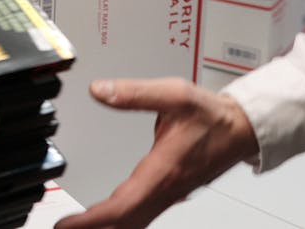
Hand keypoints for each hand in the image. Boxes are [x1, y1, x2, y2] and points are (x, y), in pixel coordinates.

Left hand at [54, 79, 256, 228]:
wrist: (242, 128)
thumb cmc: (212, 116)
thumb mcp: (174, 94)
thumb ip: (134, 92)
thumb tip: (100, 90)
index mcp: (163, 170)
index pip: (122, 206)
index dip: (92, 221)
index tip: (68, 225)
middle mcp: (166, 189)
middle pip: (125, 224)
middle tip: (62, 228)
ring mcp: (170, 195)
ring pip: (135, 223)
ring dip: (107, 228)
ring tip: (78, 225)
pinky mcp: (171, 193)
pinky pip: (142, 216)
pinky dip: (121, 223)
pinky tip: (108, 221)